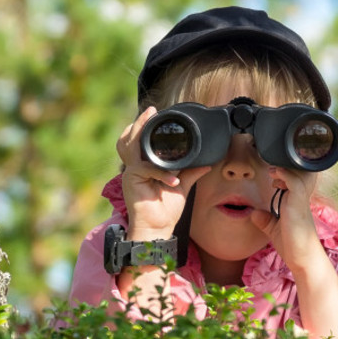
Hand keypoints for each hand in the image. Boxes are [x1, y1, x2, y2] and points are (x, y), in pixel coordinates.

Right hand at [117, 107, 210, 240]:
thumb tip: (208, 162)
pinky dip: (161, 173)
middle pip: (129, 138)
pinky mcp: (132, 180)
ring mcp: (131, 172)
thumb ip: (192, 171)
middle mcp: (136, 166)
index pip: (141, 142)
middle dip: (138, 122)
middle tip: (150, 110)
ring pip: (130, 145)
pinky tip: (173, 181)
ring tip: (149, 118)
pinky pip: (146, 169)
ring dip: (139, 131)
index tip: (156, 113)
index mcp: (145, 166)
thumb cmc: (166, 210)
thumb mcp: (183, 186)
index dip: (145, 126)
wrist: (157, 228)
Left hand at [250, 166, 320, 266]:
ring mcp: (301, 202)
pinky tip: (276, 172)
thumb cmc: (292, 247)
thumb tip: (254, 213)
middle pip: (302, 174)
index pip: (296, 181)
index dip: (286, 174)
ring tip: (273, 170)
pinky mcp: (298, 206)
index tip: (273, 176)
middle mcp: (301, 200)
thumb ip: (266, 221)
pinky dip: (285, 175)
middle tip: (274, 168)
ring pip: (300, 175)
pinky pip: (295, 184)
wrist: (303, 261)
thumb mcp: (275, 230)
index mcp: (297, 204)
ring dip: (286, 169)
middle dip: (289, 167)